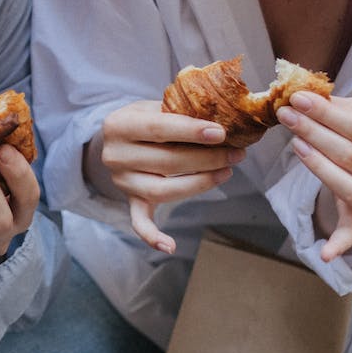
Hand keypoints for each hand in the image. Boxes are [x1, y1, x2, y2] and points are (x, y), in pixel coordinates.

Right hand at [97, 100, 244, 254]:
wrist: (117, 140)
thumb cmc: (145, 120)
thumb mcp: (153, 106)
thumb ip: (180, 111)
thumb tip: (224, 117)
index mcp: (118, 125)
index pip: (158, 128)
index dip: (191, 131)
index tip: (221, 133)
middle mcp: (115, 155)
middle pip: (167, 162)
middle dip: (207, 158)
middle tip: (236, 153)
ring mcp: (122, 181)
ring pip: (164, 190)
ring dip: (201, 183)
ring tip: (226, 171)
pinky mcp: (130, 200)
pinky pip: (140, 222)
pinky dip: (153, 236)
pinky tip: (170, 247)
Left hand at [277, 91, 351, 261]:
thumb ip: (342, 107)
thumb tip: (308, 97)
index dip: (329, 115)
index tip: (300, 99)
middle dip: (315, 133)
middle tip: (287, 115)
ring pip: (346, 187)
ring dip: (316, 164)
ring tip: (293, 141)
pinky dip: (339, 244)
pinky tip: (324, 254)